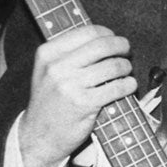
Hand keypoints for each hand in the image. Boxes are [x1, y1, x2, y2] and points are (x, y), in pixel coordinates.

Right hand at [17, 24, 135, 166]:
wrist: (38, 135)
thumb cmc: (50, 102)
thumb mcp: (49, 71)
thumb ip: (70, 54)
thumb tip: (105, 39)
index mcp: (47, 53)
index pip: (88, 32)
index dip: (109, 34)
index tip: (115, 40)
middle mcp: (57, 67)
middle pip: (103, 45)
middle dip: (122, 46)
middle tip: (127, 52)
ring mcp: (70, 85)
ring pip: (113, 66)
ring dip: (127, 67)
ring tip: (126, 72)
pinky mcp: (84, 103)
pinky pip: (117, 88)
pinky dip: (129, 85)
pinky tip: (129, 86)